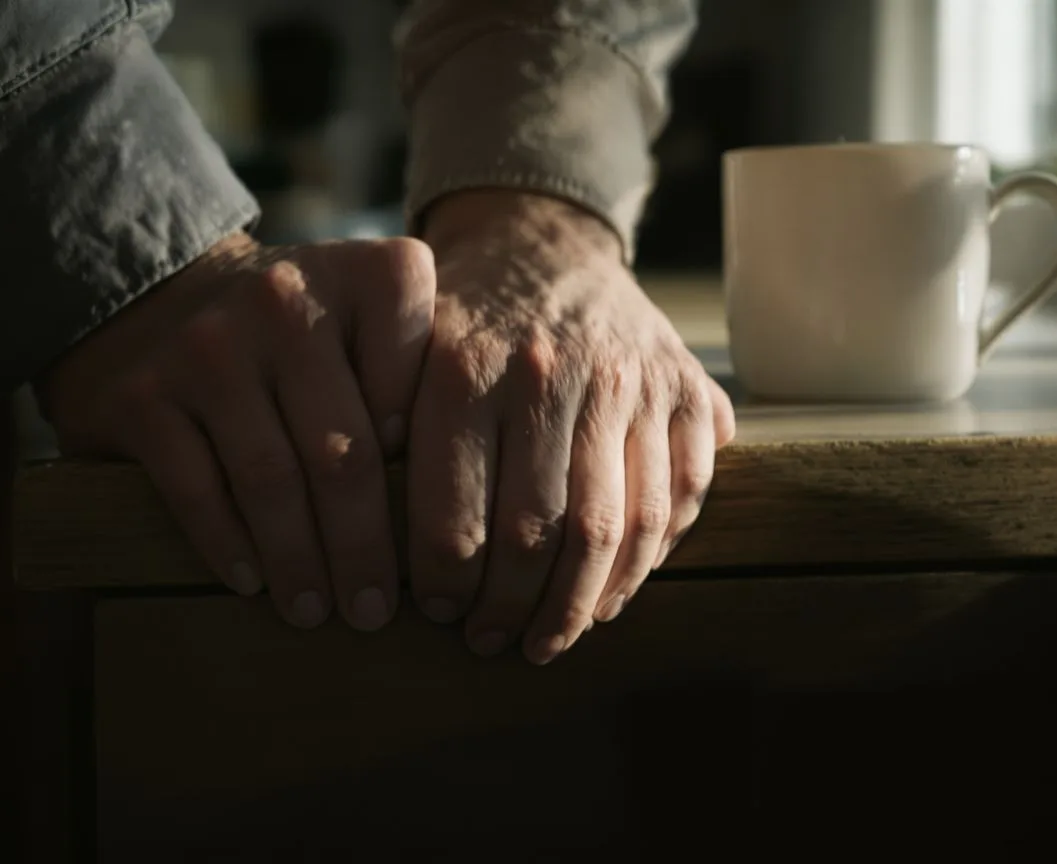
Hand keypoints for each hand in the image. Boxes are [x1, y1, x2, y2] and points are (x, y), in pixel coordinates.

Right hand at [38, 233, 434, 630]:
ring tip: (316, 611)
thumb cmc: (291, 342)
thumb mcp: (364, 324)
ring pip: (270, 479)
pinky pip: (196, 490)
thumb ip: (419, 380)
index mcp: (359, 275)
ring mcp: (208, 345)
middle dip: (364, 547)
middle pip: (343, 450)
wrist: (154, 302)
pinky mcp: (143, 394)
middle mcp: (283, 299)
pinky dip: (228, 546)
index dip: (428, 459)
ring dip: (298, 560)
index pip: (417, 376)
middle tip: (374, 610)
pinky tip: (251, 583)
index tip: (426, 520)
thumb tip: (452, 510)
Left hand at [409, 191, 734, 663]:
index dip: (446, 584)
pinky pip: (679, 499)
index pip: (456, 516)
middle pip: (538, 534)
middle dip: (511, 608)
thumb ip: (386, 436)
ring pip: (615, 529)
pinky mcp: (687, 390)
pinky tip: (610, 596)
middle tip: (489, 641)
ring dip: (580, 605)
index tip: (436, 614)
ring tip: (547, 639)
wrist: (544, 250)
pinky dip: (648, 562)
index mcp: (466, 369)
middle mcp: (552, 374)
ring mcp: (628, 382)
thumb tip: (369, 549)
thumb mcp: (401, 357)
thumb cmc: (459, 323)